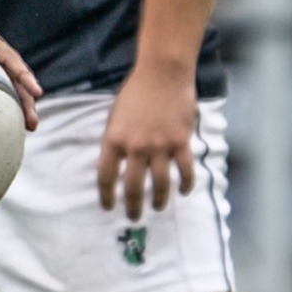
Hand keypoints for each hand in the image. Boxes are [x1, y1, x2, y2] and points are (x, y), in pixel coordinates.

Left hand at [99, 62, 197, 217]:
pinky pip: (185, 171)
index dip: (106, 196)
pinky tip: (183, 191)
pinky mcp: (180, 142)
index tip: (108, 207)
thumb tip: (112, 165)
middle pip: (134, 187)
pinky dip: (185, 184)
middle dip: (133, 207)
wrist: (162, 73)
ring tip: (158, 208)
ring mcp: (160, 146)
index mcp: (114, 141)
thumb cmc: (135, 92)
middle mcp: (135, 148)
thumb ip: (113, 141)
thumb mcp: (114, 117)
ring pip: (161, 184)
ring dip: (159, 200)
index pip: (106, 177)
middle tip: (134, 217)